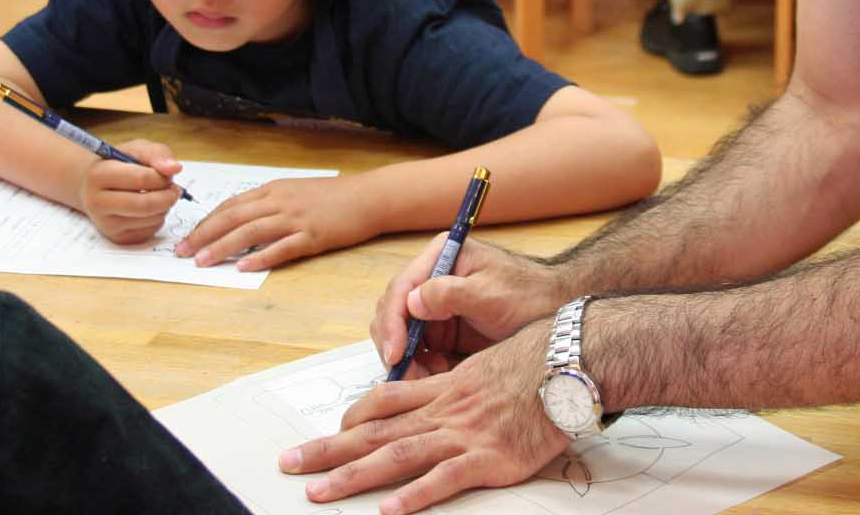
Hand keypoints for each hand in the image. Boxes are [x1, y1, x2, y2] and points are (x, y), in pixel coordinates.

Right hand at [77, 139, 182, 243]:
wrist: (96, 187)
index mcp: (98, 175)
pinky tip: (150, 209)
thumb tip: (174, 168)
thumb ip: (156, 153)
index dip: (162, 176)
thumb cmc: (119, 165)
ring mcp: (106, 223)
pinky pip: (150, 230)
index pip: (140, 178)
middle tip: (174, 188)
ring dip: (165, 206)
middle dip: (168, 196)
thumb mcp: (136, 149)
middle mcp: (97, 202)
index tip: (168, 173)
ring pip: (151, 218)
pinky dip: (159, 218)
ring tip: (158, 195)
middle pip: (146, 204)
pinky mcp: (118, 238)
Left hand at [176, 174, 377, 270]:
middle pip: (233, 217)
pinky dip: (261, 257)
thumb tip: (243, 220)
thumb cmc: (334, 196)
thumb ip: (270, 203)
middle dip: (204, 234)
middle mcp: (280, 201)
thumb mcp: (297, 192)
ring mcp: (297, 218)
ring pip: (251, 231)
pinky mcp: (313, 236)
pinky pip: (282, 247)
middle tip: (183, 252)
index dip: (206, 222)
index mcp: (274, 190)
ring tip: (203, 261)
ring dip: (223, 246)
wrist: (369, 196)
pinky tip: (244, 268)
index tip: (188, 237)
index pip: (231, 205)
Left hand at [281, 319, 567, 513]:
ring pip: (396, 455)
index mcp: (444, 388)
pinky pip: (444, 479)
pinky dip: (414, 496)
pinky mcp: (489, 458)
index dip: (353, 418)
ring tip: (318, 493)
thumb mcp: (490, 363)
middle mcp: (444, 411)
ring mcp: (464, 435)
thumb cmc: (538, 360)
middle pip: (375, 431)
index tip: (328, 433)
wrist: (570, 361)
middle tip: (288, 463)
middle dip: (328, 450)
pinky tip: (388, 510)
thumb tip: (453, 393)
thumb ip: (465, 382)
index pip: (385, 401)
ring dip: (352, 476)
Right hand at [371, 237, 566, 373]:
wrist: (554, 314)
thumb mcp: (491, 294)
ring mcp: (435, 304)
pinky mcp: (442, 328)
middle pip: (393, 313)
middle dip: (397, 346)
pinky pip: (419, 350)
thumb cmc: (529, 295)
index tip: (397, 353)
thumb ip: (450, 293)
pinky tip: (440, 375)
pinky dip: (422, 366)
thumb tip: (411, 303)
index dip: (392, 323)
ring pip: (402, 335)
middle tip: (410, 375)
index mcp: (442, 256)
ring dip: (410, 359)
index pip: (401, 288)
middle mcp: (433, 277)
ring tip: (432, 377)